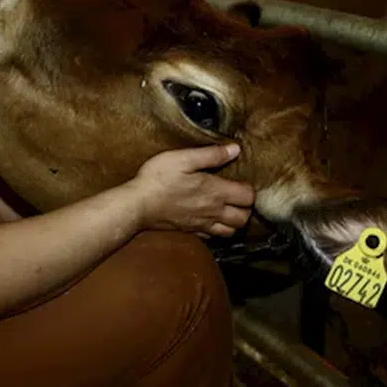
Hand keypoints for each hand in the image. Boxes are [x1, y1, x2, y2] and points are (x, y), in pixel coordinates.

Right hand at [128, 143, 255, 237]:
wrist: (137, 205)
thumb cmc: (158, 179)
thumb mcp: (183, 158)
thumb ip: (211, 154)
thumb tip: (234, 149)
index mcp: (215, 192)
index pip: (248, 197)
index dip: (249, 189)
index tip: (240, 181)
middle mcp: (213, 211)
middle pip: (244, 218)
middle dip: (246, 209)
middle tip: (238, 197)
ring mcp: (202, 224)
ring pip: (231, 231)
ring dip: (234, 222)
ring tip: (229, 209)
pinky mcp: (190, 231)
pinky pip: (213, 237)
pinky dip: (218, 230)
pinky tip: (211, 219)